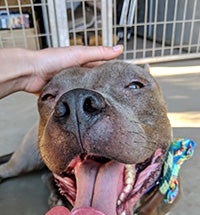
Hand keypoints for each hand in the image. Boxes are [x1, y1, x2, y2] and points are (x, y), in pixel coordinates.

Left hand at [0, 45, 122, 97]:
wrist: (30, 72)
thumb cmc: (50, 60)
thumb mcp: (79, 54)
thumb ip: (99, 53)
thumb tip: (119, 48)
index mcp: (80, 61)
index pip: (99, 66)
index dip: (110, 71)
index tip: (122, 79)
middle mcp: (74, 73)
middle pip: (92, 80)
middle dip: (101, 87)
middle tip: (114, 96)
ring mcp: (68, 84)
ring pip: (83, 92)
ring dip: (89, 97)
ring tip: (101, 104)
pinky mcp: (61, 95)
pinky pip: (72, 100)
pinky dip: (78, 103)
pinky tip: (85, 108)